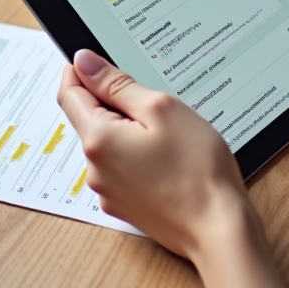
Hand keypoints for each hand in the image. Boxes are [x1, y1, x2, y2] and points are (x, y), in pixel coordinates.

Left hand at [58, 50, 281, 287]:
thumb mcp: (160, 108)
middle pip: (89, 119)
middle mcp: (94, 169)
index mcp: (98, 140)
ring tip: (169, 132)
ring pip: (109, 143)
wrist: (219, 228)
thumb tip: (84, 62)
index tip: (95, 60)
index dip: (79, 71)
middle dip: (113, 102)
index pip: (70, 94)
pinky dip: (137, 154)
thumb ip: (117, 84)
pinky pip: (122, 167)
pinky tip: (168, 156)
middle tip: (152, 98)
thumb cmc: (197, 168)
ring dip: (128, 129)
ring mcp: (109, 191)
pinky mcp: (125, 204)